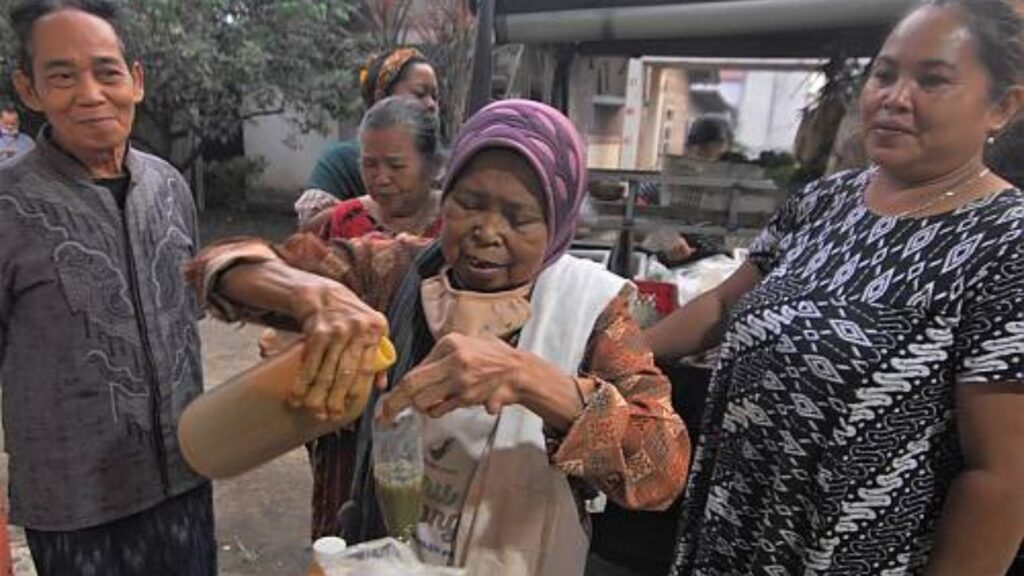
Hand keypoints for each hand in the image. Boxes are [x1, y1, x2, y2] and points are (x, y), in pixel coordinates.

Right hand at [291, 285, 388, 420]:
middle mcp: (360, 328)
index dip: (356, 392)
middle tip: (327, 417)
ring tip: (310, 410)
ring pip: (328, 370)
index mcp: (376, 329)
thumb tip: (382, 386)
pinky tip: (296, 394)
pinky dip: (303, 380)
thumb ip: (379, 356)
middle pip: (347, 373)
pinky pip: (311, 361)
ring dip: (317, 394)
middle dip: (335, 398)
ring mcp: (338, 329)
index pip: (367, 368)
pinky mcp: (318, 329)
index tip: (347, 411)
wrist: (322, 292)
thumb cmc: (348, 316)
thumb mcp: (370, 329)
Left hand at [379, 333, 527, 422]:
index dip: (400, 386)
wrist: (517, 371)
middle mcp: (453, 359)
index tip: (391, 397)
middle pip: (412, 384)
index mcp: (449, 343)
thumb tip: (415, 376)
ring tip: (425, 404)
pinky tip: (444, 404)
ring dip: (420, 407)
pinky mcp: (468, 397)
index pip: (416, 368)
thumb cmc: (491, 358)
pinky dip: (437, 410)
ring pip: (424, 401)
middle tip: (384, 415)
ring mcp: (461, 380)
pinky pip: (441, 409)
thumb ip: (441, 357)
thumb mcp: (465, 344)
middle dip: (394, 403)